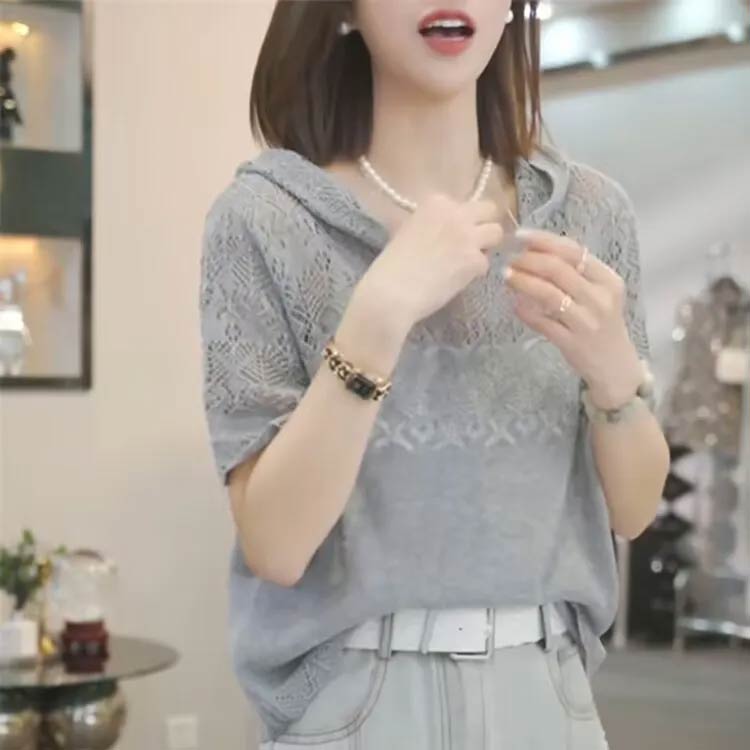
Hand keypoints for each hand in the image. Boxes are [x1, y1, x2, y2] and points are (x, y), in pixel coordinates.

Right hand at [358, 195, 505, 330]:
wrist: (391, 292)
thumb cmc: (391, 265)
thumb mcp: (407, 230)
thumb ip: (431, 224)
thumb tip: (442, 232)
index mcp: (436, 203)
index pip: (465, 204)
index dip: (463, 221)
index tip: (453, 235)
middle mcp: (455, 213)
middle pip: (489, 210)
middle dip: (484, 226)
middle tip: (473, 244)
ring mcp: (467, 236)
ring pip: (496, 233)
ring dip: (486, 246)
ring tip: (469, 261)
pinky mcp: (474, 259)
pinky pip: (486, 263)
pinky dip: (475, 273)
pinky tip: (457, 280)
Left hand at [504, 229, 641, 408]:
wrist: (615, 366)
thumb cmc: (601, 323)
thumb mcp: (598, 293)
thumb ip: (575, 273)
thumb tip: (535, 249)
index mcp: (608, 280)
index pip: (573, 251)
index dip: (543, 241)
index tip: (520, 236)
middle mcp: (600, 298)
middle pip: (558, 269)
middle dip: (528, 260)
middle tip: (510, 259)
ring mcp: (587, 322)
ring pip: (548, 294)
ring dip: (522, 282)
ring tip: (506, 276)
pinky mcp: (572, 343)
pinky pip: (542, 322)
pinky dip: (525, 311)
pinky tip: (514, 305)